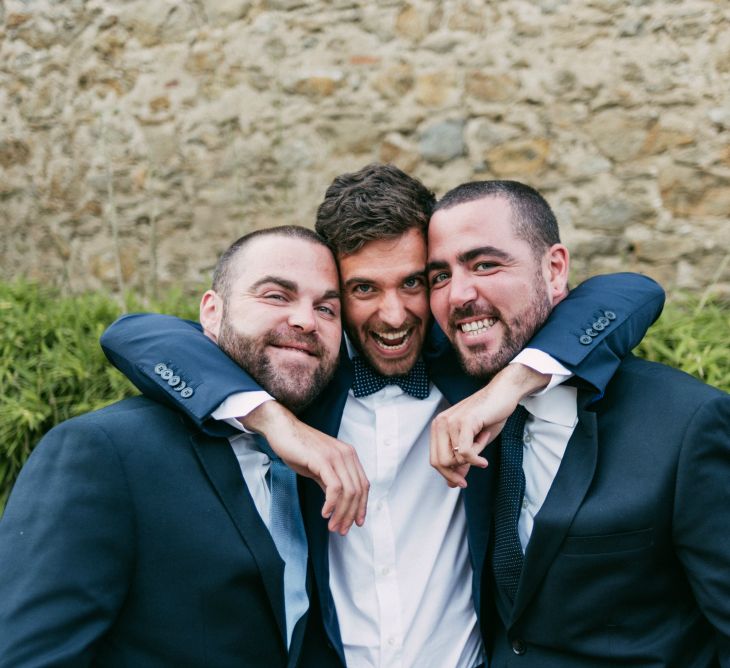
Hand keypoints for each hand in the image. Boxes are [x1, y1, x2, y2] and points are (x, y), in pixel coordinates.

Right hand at [242, 401, 369, 534]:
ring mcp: (336, 456)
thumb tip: (338, 503)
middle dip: (350, 514)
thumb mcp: (320, 466)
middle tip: (341, 530)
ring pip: (348, 491)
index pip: (363, 485)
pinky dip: (331, 503)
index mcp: (349, 455)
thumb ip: (331, 482)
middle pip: (358, 491)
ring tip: (333, 526)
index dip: (361, 507)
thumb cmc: (298, 447)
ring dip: (341, 513)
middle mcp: (346, 454)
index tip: (356, 523)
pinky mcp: (323, 460)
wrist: (282, 429)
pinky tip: (324, 513)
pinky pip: (334, 487)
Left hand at [430, 363, 548, 486]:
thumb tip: (452, 483)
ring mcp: (451, 421)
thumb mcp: (473, 443)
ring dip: (473, 458)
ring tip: (482, 441)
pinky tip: (484, 460)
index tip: (460, 483)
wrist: (503, 394)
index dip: (447, 475)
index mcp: (438, 426)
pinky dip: (476, 460)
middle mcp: (440, 423)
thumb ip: (461, 461)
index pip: (434, 459)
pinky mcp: (465, 422)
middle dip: (456, 473)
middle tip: (471, 474)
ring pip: (455, 458)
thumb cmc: (489, 416)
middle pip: (440, 462)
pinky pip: (465, 452)